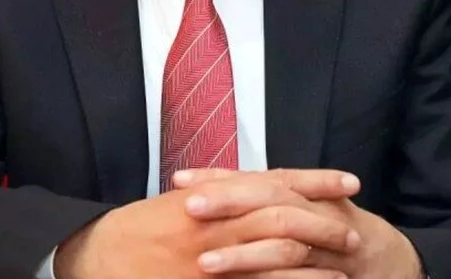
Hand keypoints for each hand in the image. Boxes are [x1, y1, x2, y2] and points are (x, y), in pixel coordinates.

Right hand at [54, 169, 361, 278]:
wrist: (98, 257)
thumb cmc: (139, 228)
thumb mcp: (182, 201)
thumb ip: (222, 195)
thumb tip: (257, 190)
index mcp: (216, 195)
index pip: (278, 181)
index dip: (317, 181)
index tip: (350, 182)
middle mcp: (218, 223)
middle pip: (286, 218)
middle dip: (324, 224)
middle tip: (352, 233)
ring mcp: (214, 261)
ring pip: (278, 258)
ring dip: (315, 265)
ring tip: (344, 270)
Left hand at [174, 169, 422, 278]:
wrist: (395, 263)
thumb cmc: (338, 234)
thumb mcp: (306, 208)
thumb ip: (268, 200)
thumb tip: (213, 191)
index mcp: (305, 192)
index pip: (257, 179)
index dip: (220, 178)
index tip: (180, 180)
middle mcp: (318, 212)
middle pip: (272, 200)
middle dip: (230, 201)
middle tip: (189, 206)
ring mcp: (329, 248)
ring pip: (286, 245)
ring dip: (245, 255)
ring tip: (204, 263)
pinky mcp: (334, 278)